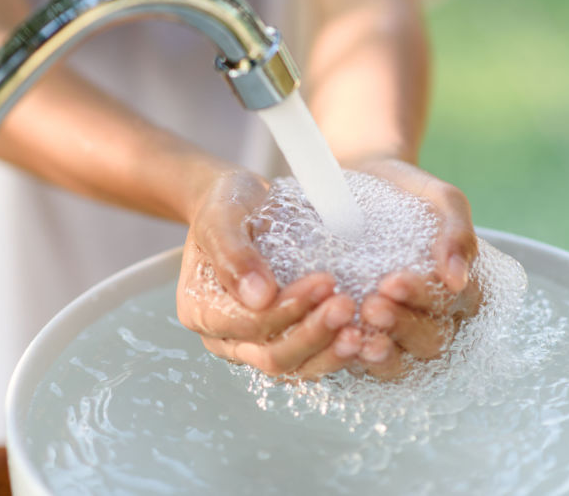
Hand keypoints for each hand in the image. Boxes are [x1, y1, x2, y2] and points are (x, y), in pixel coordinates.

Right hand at [176, 168, 362, 377]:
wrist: (243, 202)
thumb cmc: (227, 204)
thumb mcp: (221, 216)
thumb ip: (232, 254)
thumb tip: (258, 297)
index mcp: (201, 310)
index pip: (247, 326)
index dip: (286, 310)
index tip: (323, 282)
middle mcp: (227, 337)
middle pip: (273, 357)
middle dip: (313, 334)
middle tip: (346, 305)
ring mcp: (257, 343)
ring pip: (297, 366)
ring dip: (331, 352)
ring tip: (362, 331)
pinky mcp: (287, 340)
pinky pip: (313, 357)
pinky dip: (338, 351)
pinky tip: (366, 336)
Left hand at [346, 157, 482, 378]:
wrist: (358, 183)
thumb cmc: (404, 190)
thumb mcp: (438, 198)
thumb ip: (457, 231)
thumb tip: (458, 278)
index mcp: (460, 289)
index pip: (452, 307)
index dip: (424, 299)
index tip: (393, 281)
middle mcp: (435, 318)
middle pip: (431, 341)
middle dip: (402, 326)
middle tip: (372, 305)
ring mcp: (399, 334)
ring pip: (402, 364)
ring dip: (381, 354)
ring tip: (355, 335)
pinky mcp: (366, 340)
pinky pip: (366, 365)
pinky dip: (354, 360)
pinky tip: (338, 345)